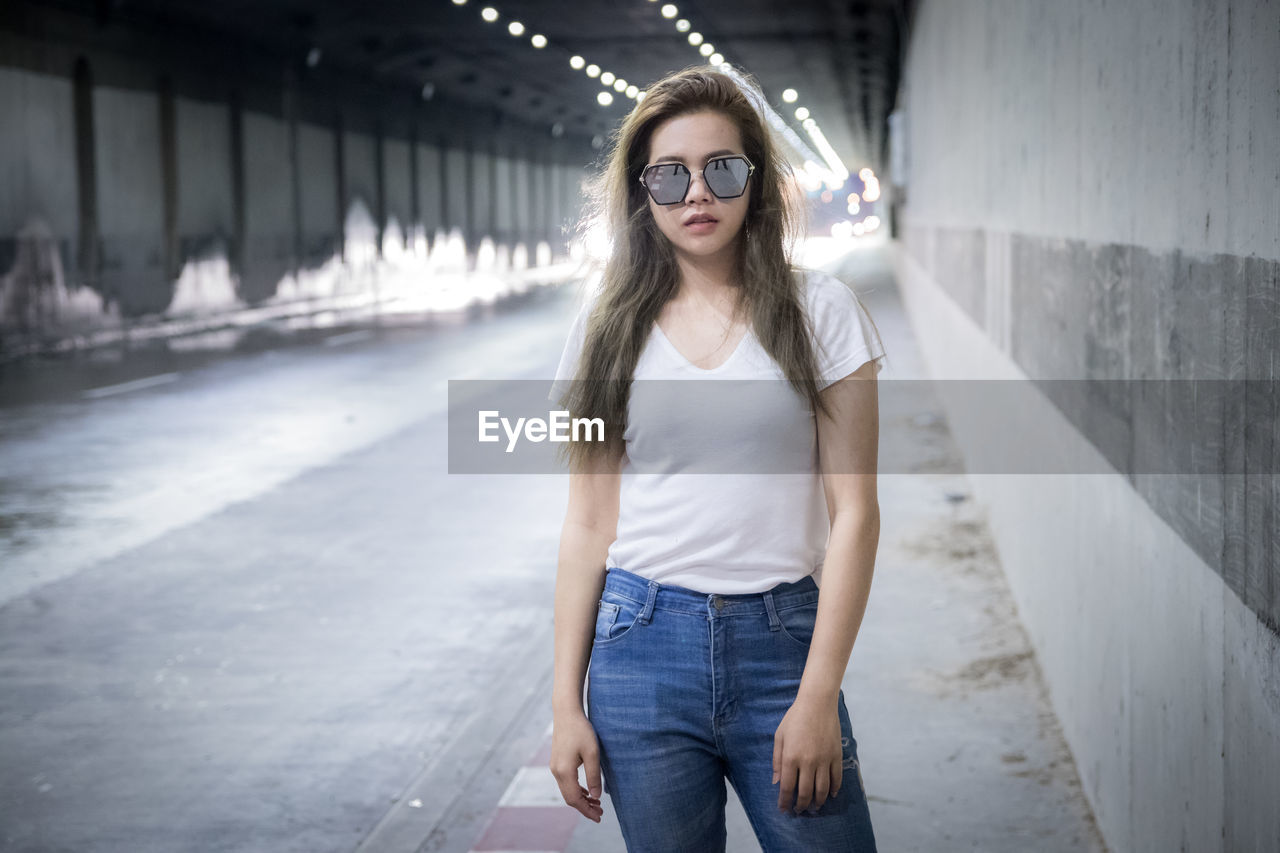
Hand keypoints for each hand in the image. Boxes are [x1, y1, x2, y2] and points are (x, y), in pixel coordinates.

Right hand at [549, 710, 603, 821]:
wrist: (566, 712)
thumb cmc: (581, 730)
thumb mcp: (592, 753)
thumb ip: (594, 776)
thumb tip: (596, 796)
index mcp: (564, 771)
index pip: (575, 799)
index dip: (587, 810)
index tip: (599, 817)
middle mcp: (556, 771)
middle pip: (569, 798)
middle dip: (584, 807)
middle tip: (600, 812)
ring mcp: (555, 767)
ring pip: (567, 791)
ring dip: (581, 799)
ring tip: (596, 803)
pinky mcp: (557, 762)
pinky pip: (565, 782)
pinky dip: (576, 790)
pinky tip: (587, 791)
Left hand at [772, 693, 842, 813]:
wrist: (817, 703)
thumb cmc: (794, 718)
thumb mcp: (779, 737)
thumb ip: (777, 761)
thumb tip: (776, 782)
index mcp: (791, 757)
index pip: (787, 788)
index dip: (785, 802)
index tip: (783, 809)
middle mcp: (808, 762)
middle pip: (805, 792)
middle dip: (801, 805)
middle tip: (799, 810)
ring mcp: (824, 760)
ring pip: (822, 789)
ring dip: (818, 802)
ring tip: (814, 807)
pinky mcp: (836, 756)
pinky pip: (836, 778)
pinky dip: (834, 789)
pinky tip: (830, 795)